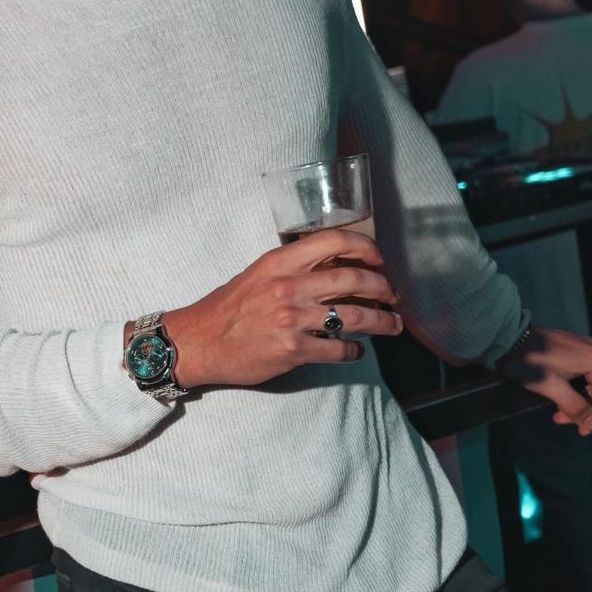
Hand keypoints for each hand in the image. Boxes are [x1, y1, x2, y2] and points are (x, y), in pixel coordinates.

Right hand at [163, 229, 402, 388]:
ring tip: (392, 326)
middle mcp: (288, 286)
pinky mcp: (293, 350)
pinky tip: (355, 350)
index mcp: (280, 261)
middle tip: (392, 296)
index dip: (367, 248)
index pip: (336, 241)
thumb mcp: (259, 274)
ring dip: (382, 322)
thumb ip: (295, 269)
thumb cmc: (228, 308)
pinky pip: (339, 349)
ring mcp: (292, 319)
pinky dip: (354, 351)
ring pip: (355, 317)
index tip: (379, 260)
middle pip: (355, 279)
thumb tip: (338, 268)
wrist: (198, 342)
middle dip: (384, 288)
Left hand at [498, 321, 591, 434]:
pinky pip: (587, 376)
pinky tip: (560, 398)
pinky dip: (576, 390)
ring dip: (578, 402)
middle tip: (561, 418)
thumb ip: (575, 407)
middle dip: (585, 410)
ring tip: (558, 411)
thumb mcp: (552, 388)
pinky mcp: (580, 350)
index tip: (580, 430)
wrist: (510, 339)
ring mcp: (590, 349)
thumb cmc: (529, 361)